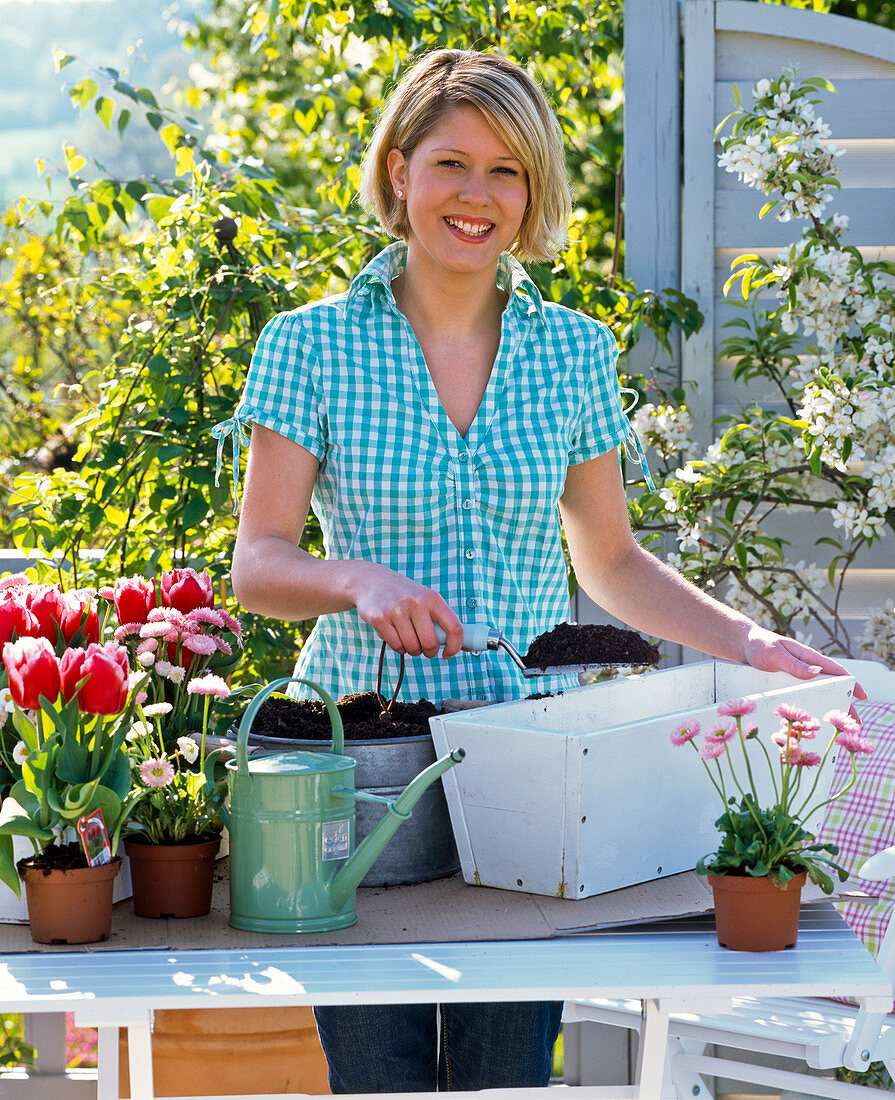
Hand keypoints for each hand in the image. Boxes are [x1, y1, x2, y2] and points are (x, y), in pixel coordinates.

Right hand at [346, 561, 463, 658]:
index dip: (455, 646)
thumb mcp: (426, 600)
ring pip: (412, 647)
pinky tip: (396, 637)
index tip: (448, 654)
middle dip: (429, 652)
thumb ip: (443, 621)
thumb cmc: (405, 596)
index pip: (454, 627)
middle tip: (424, 648)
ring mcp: (397, 610)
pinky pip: (396, 646)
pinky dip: (399, 648)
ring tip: (408, 639)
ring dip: (412, 650)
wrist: (370, 581)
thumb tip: (468, 647)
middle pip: (430, 643)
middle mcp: (416, 602)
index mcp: (433, 598)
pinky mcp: (379, 618)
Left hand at [741, 624, 866, 719]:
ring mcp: (797, 677)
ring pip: (816, 694)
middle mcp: (805, 668)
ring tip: (838, 728)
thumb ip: (793, 663)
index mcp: (808, 657)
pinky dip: (809, 707)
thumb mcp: (775, 654)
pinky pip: (801, 697)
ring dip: (827, 708)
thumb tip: (817, 672)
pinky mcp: (786, 685)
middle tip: (854, 724)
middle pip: (830, 687)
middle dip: (844, 703)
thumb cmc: (759, 645)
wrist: (741, 646)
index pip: (835, 670)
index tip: (862, 697)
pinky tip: (812, 722)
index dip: (851, 683)